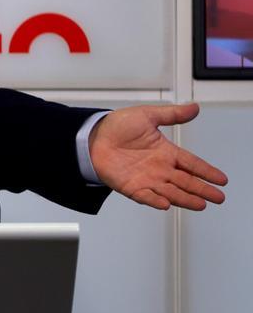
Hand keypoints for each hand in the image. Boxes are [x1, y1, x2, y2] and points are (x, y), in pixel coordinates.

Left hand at [89, 103, 227, 210]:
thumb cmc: (116, 126)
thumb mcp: (147, 115)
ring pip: (171, 191)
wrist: (91, 137)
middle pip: (186, 181)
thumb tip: (194, 108)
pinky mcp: (131, 187)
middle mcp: (159, 168)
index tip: (221, 179)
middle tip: (218, 197)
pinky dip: (155, 200)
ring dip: (185, 199)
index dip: (207, 171)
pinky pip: (146, 196)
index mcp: (165, 152)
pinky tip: (166, 204)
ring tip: (200, 204)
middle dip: (202, 189)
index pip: (192, 163)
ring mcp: (146, 179)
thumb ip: (172, 114)